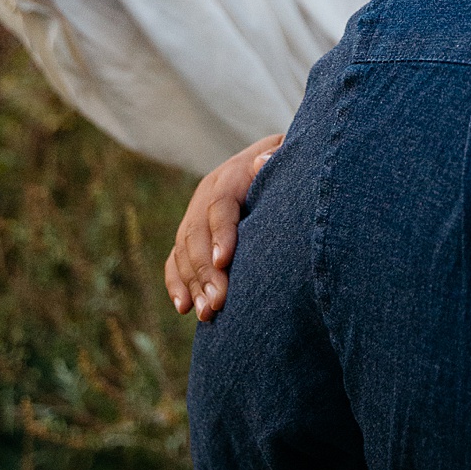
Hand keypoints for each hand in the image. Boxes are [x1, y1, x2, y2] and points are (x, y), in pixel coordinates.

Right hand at [164, 133, 283, 320]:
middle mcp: (209, 192)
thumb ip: (280, 158)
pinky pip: (176, 259)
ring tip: (207, 313)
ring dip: (192, 283)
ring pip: (184, 249)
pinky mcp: (193, 234)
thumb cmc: (295, 166)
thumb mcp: (292, 156)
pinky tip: (185, 307)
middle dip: (205, 269)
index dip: (221, 232)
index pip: (220, 202)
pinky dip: (177, 283)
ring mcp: (198, 213)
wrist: (280, 167)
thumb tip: (261, 162)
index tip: (224, 261)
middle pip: (198, 231)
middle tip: (218, 302)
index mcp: (234, 173)